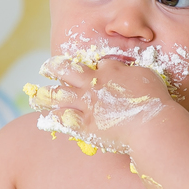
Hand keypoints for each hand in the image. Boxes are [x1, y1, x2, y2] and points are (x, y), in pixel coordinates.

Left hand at [29, 55, 173, 153]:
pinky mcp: (85, 125)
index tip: (83, 67)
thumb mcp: (146, 75)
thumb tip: (126, 69)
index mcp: (109, 70)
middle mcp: (93, 84)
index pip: (92, 63)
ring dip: (44, 95)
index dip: (87, 65)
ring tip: (34, 95)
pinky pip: (63, 121)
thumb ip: (132, 71)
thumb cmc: (154, 100)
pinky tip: (44, 120)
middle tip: (45, 67)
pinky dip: (52, 120)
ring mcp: (87, 105)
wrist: (151, 124)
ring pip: (58, 95)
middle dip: (54, 67)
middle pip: (67, 71)